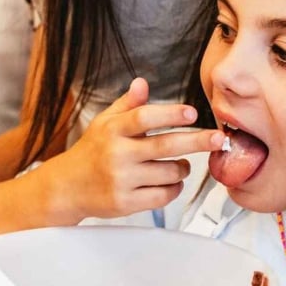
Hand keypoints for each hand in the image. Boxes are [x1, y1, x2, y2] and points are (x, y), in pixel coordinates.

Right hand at [37, 77, 224, 221]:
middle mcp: (117, 154)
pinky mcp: (126, 203)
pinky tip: (171, 181)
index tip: (192, 113)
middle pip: (165, 146)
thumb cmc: (91, 152)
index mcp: (112, 130)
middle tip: (218, 138)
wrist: (66, 188)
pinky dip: (175, 188)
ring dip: (184, 167)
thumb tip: (143, 82)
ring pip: (169, 173)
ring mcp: (121, 180)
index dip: (170, 114)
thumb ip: (127, 104)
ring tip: (182, 163)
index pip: (144, 118)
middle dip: (196, 141)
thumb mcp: (104, 122)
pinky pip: (164, 195)